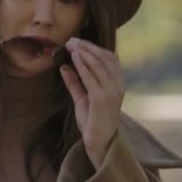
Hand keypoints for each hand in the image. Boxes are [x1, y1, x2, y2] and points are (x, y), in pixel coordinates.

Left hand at [59, 38, 124, 169]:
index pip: (110, 58)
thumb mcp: (82, 97)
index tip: (78, 41)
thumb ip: (75, 82)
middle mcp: (118, 85)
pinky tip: (74, 57)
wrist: (99, 142)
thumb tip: (64, 66)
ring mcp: (111, 91)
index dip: (94, 47)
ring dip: (84, 52)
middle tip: (71, 39)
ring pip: (98, 64)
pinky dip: (83, 65)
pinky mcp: (102, 98)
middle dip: (87, 46)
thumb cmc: (92, 120)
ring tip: (71, 44)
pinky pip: (91, 77)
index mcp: (117, 83)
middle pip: (104, 57)